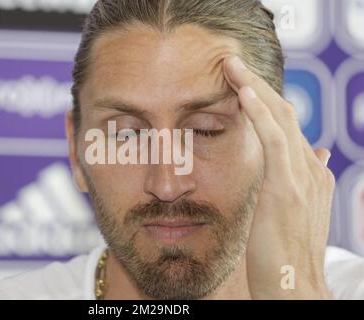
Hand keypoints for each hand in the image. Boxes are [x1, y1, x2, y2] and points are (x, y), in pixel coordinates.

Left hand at [223, 56, 334, 299]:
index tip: (241, 83)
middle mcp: (311, 168)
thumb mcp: (296, 209)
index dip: (264, 101)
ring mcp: (302, 177)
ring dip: (254, 88)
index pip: (286, 126)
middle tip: (232, 63)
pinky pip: (275, 140)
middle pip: (284, 113)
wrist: (293, 287)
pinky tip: (244, 93)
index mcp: (311, 173)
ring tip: (232, 65)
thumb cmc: (284, 252)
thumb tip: (319, 152)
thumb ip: (305, 178)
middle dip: (258, 85)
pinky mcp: (287, 188)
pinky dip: (260, 114)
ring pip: (280, 118)